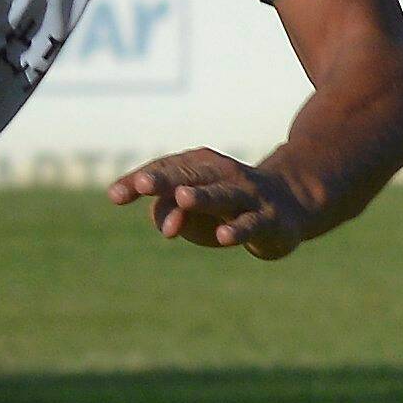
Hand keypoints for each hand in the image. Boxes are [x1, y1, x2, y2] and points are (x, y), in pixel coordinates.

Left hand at [109, 148, 315, 256]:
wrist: (288, 204)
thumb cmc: (225, 206)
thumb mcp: (192, 210)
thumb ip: (170, 214)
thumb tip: (166, 227)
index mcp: (199, 166)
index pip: (164, 170)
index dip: (138, 181)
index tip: (115, 196)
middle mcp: (222, 174)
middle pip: (189, 175)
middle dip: (166, 180)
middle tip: (143, 184)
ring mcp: (247, 195)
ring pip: (222, 194)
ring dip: (202, 196)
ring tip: (182, 198)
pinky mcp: (267, 218)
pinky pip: (250, 223)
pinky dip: (237, 229)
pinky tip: (223, 236)